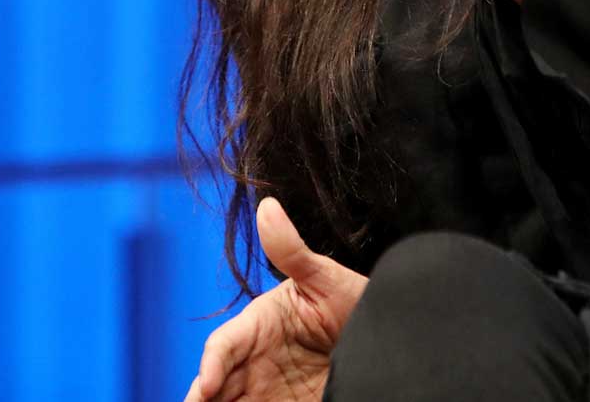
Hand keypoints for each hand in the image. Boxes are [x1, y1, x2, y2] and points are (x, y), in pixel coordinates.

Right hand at [185, 197, 369, 401]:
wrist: (388, 334)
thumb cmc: (353, 301)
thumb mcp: (325, 277)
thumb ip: (292, 250)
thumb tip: (267, 207)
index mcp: (258, 325)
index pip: (223, 346)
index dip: (211, 366)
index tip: (206, 386)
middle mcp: (256, 360)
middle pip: (216, 385)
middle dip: (201, 399)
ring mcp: (269, 389)